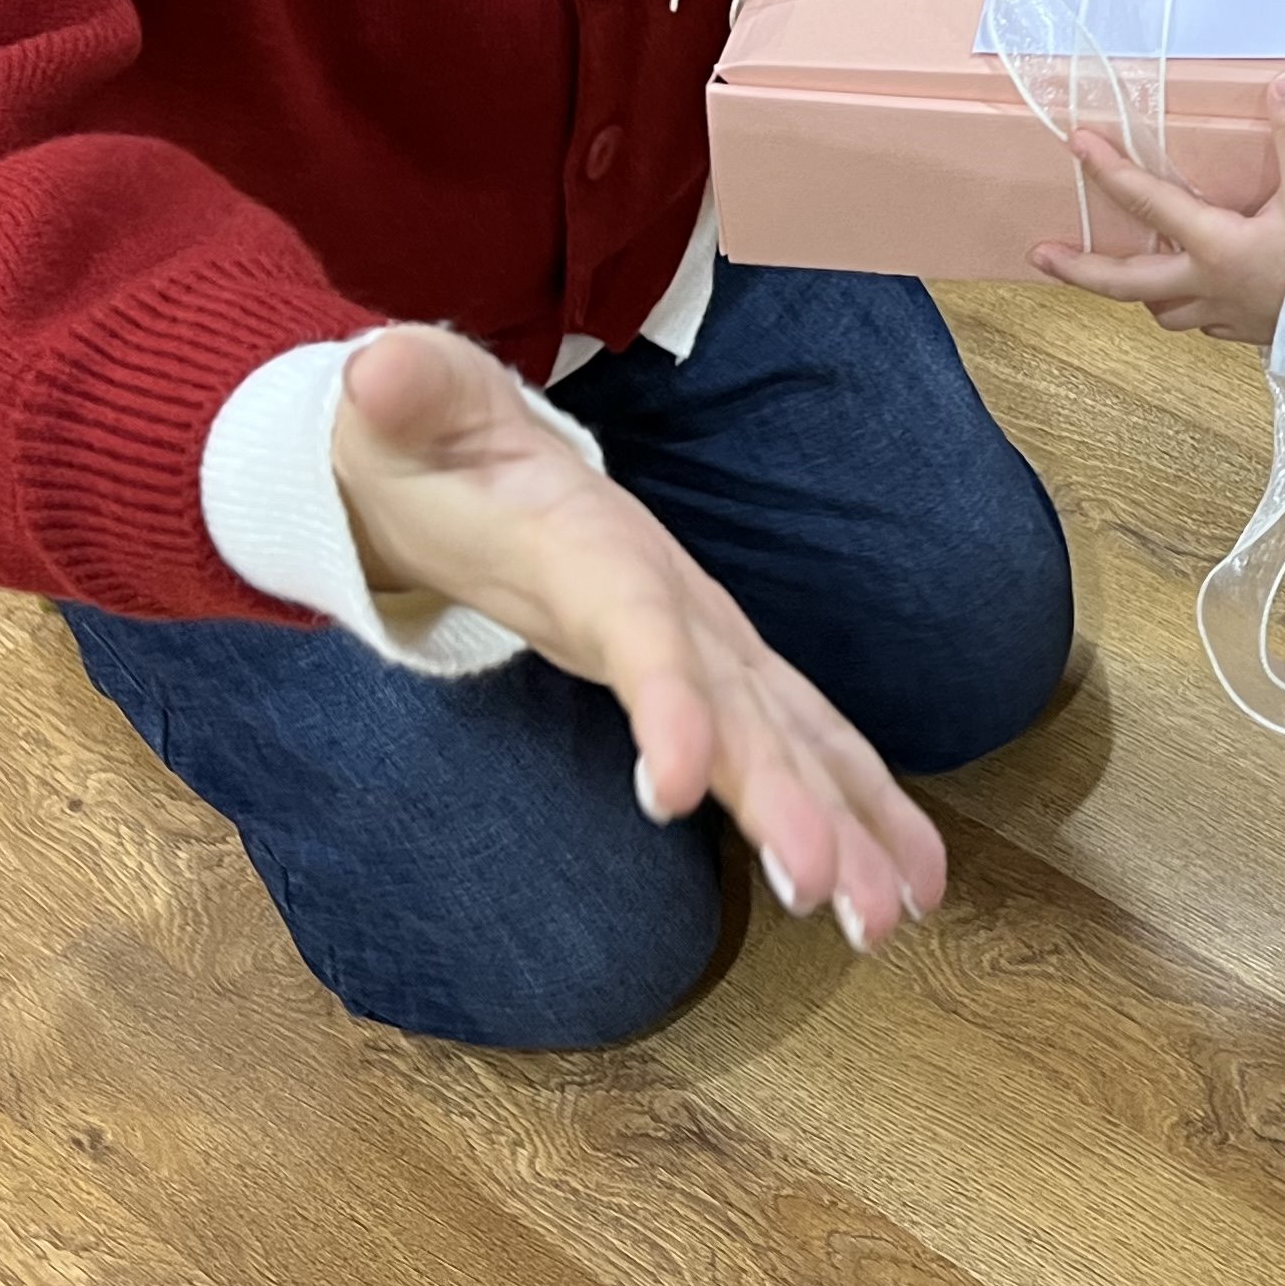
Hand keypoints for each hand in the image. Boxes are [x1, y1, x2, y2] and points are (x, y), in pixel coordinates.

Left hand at [331, 325, 946, 945]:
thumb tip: (382, 369)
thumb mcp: (402, 406)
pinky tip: (902, 885)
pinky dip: (856, 811)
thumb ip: (404, 392)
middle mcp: (675, 602)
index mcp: (598, 552)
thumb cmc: (431, 438)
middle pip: (746, 706)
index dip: (668, 704)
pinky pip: (796, 747)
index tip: (673, 792)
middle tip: (837, 895)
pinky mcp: (710, 674)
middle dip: (796, 800)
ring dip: (851, 822)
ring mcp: (704, 640)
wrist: (463, 445)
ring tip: (896, 916)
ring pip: (794, 736)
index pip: (641, 631)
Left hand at [1030, 69, 1284, 344]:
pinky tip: (1198, 293)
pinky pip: (1204, 323)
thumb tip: (1284, 83)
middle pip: (1126, 283)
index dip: (1109, 170)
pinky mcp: (1253, 331)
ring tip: (1128, 274)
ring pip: (1164, 311)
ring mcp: (1228, 314)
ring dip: (1140, 292)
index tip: (1078, 146)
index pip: (1149, 202)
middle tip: (1043, 255)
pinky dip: (1190, 307)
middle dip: (1080, 269)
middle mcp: (1209, 284)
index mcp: (1216, 245)